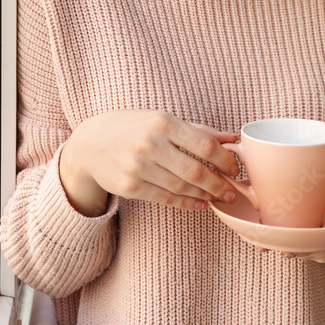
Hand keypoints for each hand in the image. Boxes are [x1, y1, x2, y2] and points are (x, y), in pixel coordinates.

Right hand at [59, 110, 240, 216]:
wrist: (88, 144)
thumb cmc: (131, 127)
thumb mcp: (161, 119)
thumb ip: (197, 130)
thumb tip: (232, 137)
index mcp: (162, 122)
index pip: (204, 144)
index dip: (225, 160)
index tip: (235, 168)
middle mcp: (150, 143)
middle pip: (195, 170)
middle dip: (219, 184)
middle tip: (232, 191)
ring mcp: (138, 166)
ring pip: (182, 187)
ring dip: (205, 195)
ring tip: (218, 197)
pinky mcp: (130, 186)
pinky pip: (166, 199)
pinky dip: (186, 203)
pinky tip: (199, 204)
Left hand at [272, 172, 324, 262]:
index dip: (314, 252)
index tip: (297, 251)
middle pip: (312, 252)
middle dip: (294, 251)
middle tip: (276, 247)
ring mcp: (319, 239)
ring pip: (301, 248)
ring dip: (283, 247)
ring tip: (266, 244)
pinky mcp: (308, 232)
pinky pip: (293, 240)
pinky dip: (278, 240)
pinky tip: (262, 239)